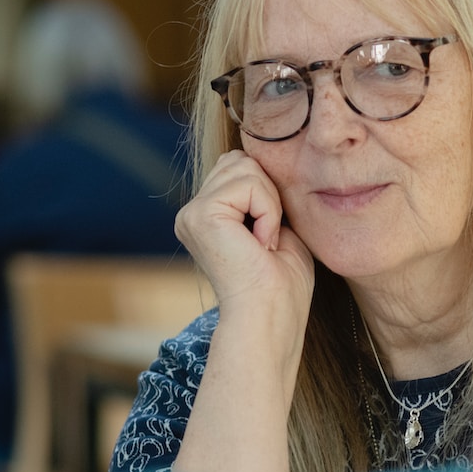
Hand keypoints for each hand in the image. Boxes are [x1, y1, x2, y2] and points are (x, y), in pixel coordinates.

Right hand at [174, 150, 314, 318]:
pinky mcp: (200, 215)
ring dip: (270, 204)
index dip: (268, 194)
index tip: (269, 239)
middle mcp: (191, 213)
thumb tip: (263, 155)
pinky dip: (267, 212)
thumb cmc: (281, 283)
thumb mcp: (275, 226)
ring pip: (246, 166)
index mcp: (206, 216)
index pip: (240, 167)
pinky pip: (249, 184)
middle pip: (241, 160)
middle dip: (268, 194)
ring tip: (264, 243)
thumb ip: (262, 193)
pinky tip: (260, 244)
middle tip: (268, 240)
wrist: (271, 316)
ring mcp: (191, 213)